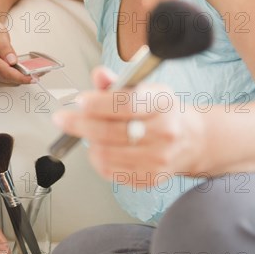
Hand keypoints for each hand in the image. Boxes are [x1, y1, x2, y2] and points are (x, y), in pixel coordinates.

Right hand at [0, 29, 32, 86]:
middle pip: (8, 78)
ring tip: (29, 69)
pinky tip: (19, 70)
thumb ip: (5, 47)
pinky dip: (14, 77)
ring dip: (19, 77)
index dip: (20, 77)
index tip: (32, 78)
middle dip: (23, 76)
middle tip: (38, 71)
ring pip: (8, 82)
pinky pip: (5, 81)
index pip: (4, 72)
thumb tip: (12, 61)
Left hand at [52, 66, 206, 187]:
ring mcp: (158, 158)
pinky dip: (97, 159)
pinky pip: (109, 172)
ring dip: (88, 142)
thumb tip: (99, 75)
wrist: (192, 140)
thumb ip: (117, 83)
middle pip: (109, 131)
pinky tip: (99, 148)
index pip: (125, 103)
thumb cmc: (161, 111)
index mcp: (162, 104)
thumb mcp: (144, 89)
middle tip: (63, 119)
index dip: (97, 103)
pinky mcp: (150, 178)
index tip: (80, 101)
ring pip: (105, 154)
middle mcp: (164, 132)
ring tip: (87, 132)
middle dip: (79, 124)